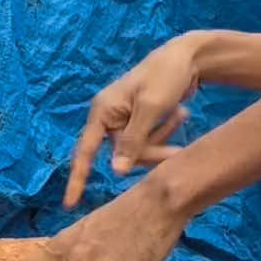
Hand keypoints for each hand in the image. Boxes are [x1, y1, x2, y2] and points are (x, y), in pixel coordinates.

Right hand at [65, 35, 200, 208]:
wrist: (190, 57)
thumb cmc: (166, 76)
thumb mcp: (150, 108)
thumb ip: (132, 140)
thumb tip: (116, 172)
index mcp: (103, 110)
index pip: (86, 151)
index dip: (78, 178)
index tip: (70, 204)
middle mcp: (109, 116)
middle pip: (123, 153)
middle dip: (150, 151)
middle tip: (178, 150)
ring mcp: (126, 119)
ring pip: (139, 149)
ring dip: (162, 137)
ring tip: (182, 113)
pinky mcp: (141, 121)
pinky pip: (149, 140)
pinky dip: (165, 132)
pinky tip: (181, 112)